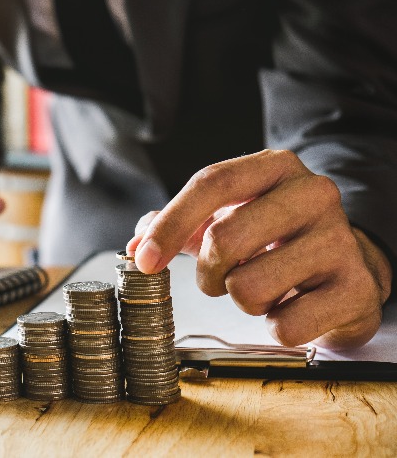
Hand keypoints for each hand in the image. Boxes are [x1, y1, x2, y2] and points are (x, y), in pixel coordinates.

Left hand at [126, 149, 391, 348]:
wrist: (348, 266)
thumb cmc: (276, 238)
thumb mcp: (229, 216)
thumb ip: (179, 225)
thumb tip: (135, 246)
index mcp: (276, 167)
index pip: (212, 183)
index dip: (170, 225)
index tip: (144, 261)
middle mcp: (313, 194)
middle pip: (224, 239)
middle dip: (207, 273)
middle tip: (220, 279)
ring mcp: (340, 240)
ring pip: (249, 288)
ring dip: (242, 299)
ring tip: (264, 288)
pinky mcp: (357, 289)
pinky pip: (284, 325)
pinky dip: (275, 326)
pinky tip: (292, 307)